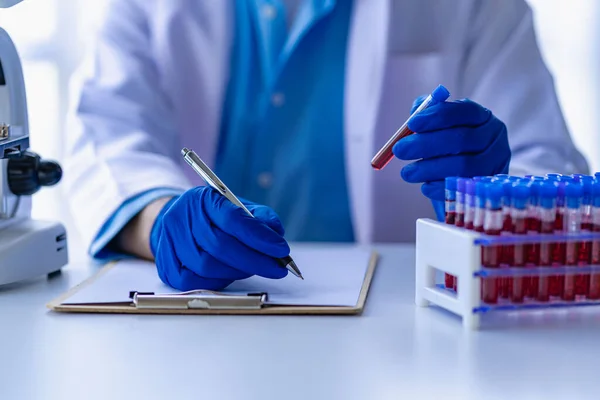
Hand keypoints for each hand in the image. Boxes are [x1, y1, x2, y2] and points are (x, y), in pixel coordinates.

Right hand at [150, 186, 289, 290]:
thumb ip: (260, 217)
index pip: (233, 219)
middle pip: (220, 245)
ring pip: (207, 266)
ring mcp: (169, 242)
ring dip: (237, 271)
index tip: (282, 250)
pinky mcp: (166, 266)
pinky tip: (231, 273)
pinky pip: (194, 281)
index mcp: (202, 198)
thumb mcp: (239, 207)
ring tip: (253, 268)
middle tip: (277, 268)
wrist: (179, 223)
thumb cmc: (215, 216)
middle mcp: (181, 218)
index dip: (259, 237)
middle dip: (254, 260)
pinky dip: (218, 280)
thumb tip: (276, 234)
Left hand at [392, 96, 510, 218]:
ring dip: (430, 169)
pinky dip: (441, 187)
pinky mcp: (490, 186)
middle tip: (400, 150)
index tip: (411, 124)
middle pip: (461, 139)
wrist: (467, 183)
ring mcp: (496, 162)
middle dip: (426, 144)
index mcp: (481, 116)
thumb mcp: (438, 129)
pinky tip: (425, 187)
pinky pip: (464, 187)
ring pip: (463, 165)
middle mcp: (493, 136)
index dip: (436, 116)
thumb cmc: (448, 149)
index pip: (462, 111)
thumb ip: (426, 116)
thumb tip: (416, 110)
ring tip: (407, 173)